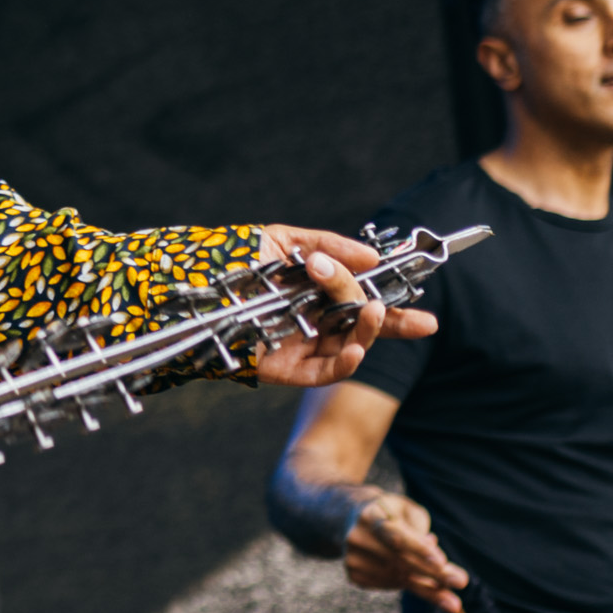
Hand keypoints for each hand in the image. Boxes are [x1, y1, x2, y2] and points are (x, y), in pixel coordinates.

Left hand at [244, 227, 438, 388]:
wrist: (190, 285)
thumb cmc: (233, 261)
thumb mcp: (283, 241)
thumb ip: (329, 246)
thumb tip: (373, 257)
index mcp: (318, 292)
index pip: (363, 297)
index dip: (394, 298)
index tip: (422, 299)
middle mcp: (316, 320)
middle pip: (364, 325)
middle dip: (394, 322)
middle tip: (417, 319)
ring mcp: (304, 345)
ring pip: (351, 345)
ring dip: (367, 331)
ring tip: (372, 311)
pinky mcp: (288, 369)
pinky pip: (325, 372)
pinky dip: (345, 362)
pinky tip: (357, 349)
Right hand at [341, 489, 468, 612]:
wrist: (346, 518)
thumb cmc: (387, 511)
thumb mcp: (405, 508)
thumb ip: (421, 530)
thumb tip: (435, 559)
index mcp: (369, 514)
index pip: (396, 534)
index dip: (418, 549)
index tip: (441, 562)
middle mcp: (357, 538)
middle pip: (401, 561)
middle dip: (435, 574)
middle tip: (461, 582)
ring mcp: (353, 559)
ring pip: (399, 579)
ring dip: (429, 587)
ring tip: (452, 599)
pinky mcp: (354, 576)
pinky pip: (392, 586)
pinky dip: (410, 584)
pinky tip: (415, 576)